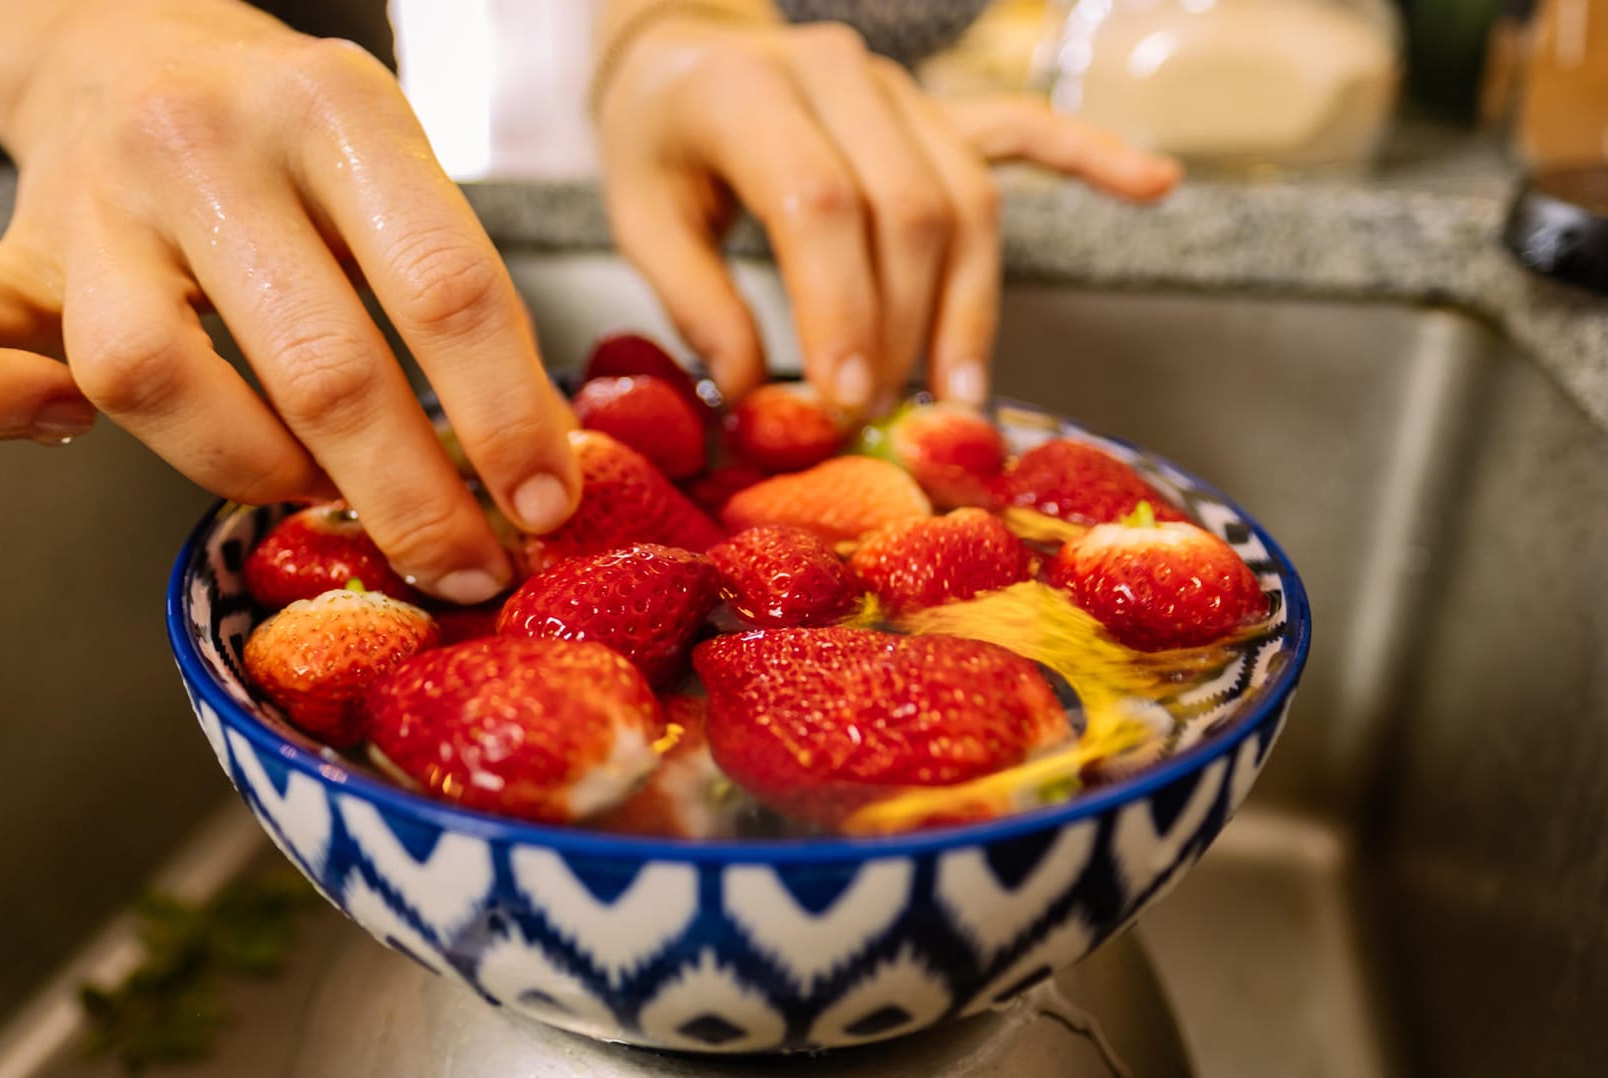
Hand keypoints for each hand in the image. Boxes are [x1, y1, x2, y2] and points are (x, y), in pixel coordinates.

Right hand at [0, 0, 576, 603]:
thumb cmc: (286, 142)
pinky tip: (58, 428)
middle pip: (320, 365)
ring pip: (155, 378)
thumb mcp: (390, 162)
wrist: (128, 44)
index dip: (504, 419)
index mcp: (332, 110)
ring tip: (314, 492)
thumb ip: (443, 285)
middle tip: (462, 569)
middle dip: (410, 499)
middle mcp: (206, 145)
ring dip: (253, 473)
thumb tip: (518, 464)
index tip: (544, 507)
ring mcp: (92, 198)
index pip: (444, 286)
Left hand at [594, 14, 1179, 412]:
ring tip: (962, 391)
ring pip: (967, 196)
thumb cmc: (661, 143)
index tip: (843, 401)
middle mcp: (839, 74)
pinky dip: (1088, 156)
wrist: (686, 55)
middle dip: (903, 326)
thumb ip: (694, 300)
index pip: (821, 204)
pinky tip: (1151, 185)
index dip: (842, 308)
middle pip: (908, 209)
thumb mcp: (640, 215)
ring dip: (970, 303)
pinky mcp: (936, 106)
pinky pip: (1021, 130)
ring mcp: (898, 88)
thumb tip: (751, 391)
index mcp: (750, 92)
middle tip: (882, 415)